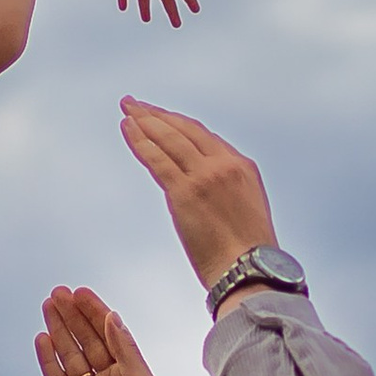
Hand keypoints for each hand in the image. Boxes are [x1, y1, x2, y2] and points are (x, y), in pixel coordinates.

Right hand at [34, 287, 170, 375]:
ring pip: (70, 355)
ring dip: (59, 331)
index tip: (79, 292)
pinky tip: (42, 338)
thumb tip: (112, 317)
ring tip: (46, 307)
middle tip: (57, 293)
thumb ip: (125, 349)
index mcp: (129, 372)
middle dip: (72, 316)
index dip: (94, 311)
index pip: (109, 333)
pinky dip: (49, 359)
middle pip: (87, 340)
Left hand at [117, 100, 276, 291]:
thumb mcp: (245, 211)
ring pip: (168, 138)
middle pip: (184, 129)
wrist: (249, 271)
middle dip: (156, 114)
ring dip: (143, 120)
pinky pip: (156, 158)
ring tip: (126, 108)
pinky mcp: (184, 191)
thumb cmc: (247, 254)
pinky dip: (139, 140)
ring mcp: (204, 175)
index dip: (178, 124)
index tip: (160, 118)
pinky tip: (127, 127)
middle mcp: (224, 164)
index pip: (204, 136)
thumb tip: (205, 195)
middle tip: (135, 104)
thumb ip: (226, 192)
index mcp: (242, 166)